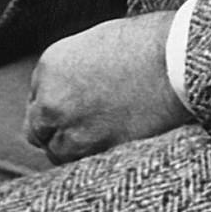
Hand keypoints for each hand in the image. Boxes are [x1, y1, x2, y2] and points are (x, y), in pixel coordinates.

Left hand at [23, 11, 189, 164]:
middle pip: (38, 132)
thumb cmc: (142, 43)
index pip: (36, 101)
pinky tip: (109, 150)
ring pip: (59, 155)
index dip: (54, 109)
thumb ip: (72, 73)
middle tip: (79, 132)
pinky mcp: (99, 153)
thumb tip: (72, 92)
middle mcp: (52, 102)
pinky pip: (84, 168)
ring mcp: (74, 131)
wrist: (173, 60)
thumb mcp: (92, 46)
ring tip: (98, 142)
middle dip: (55, 132)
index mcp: (49, 68)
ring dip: (73, 151)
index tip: (69, 112)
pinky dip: (94, 163)